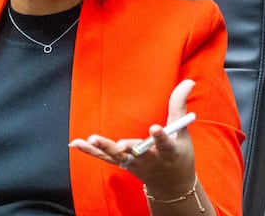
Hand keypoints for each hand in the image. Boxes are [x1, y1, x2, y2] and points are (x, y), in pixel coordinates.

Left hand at [68, 79, 197, 191]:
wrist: (171, 184)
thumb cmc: (179, 153)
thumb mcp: (183, 131)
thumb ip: (180, 105)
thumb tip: (189, 81)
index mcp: (169, 152)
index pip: (166, 144)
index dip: (161, 137)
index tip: (155, 128)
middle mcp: (151, 160)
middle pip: (138, 154)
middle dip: (130, 149)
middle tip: (122, 144)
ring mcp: (135, 164)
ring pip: (118, 157)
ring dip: (105, 149)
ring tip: (93, 139)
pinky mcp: (122, 164)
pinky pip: (104, 158)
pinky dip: (90, 152)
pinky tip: (75, 143)